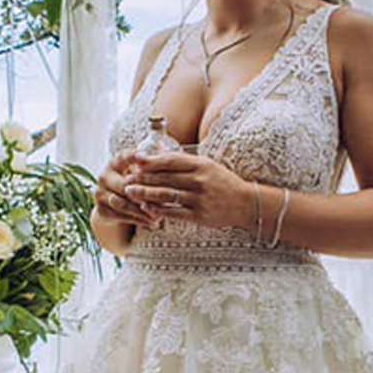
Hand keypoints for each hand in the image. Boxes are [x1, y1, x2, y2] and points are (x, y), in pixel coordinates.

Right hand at [93, 149, 159, 228]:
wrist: (116, 203)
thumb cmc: (135, 184)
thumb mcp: (140, 172)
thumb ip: (150, 168)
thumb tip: (165, 165)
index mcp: (115, 163)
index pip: (123, 157)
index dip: (132, 156)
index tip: (144, 156)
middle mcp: (104, 176)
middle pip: (123, 185)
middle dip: (143, 194)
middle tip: (161, 201)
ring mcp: (100, 194)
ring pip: (123, 204)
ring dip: (142, 211)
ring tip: (159, 216)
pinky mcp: (101, 210)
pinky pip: (121, 216)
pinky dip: (138, 220)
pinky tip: (151, 222)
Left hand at [123, 151, 253, 229]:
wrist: (245, 203)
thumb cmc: (222, 182)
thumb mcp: (207, 165)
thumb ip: (185, 162)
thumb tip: (156, 156)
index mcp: (201, 165)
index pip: (171, 160)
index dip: (151, 160)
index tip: (135, 159)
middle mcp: (199, 180)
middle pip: (165, 177)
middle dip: (143, 177)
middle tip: (127, 176)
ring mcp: (199, 199)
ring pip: (166, 195)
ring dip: (145, 193)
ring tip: (130, 191)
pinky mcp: (199, 215)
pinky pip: (173, 212)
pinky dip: (158, 210)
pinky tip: (146, 208)